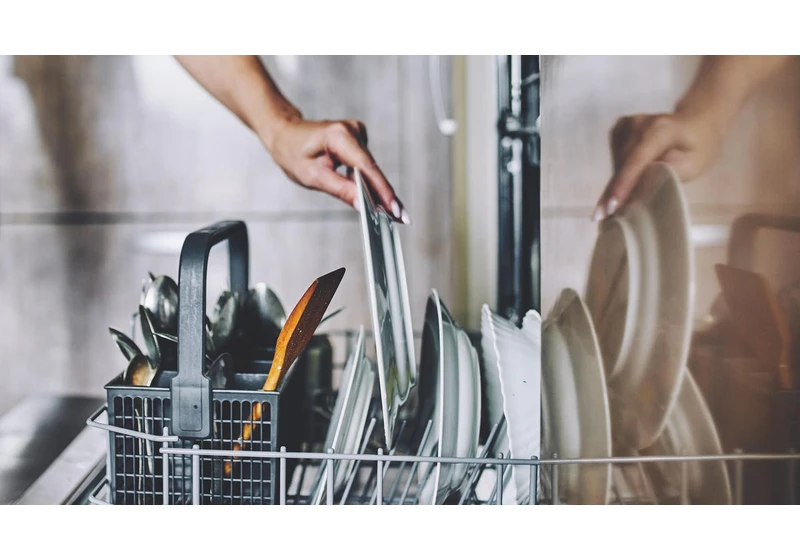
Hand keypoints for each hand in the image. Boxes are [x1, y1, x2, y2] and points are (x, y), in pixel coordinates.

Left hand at [266, 116, 410, 223]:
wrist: (285, 134)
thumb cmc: (293, 152)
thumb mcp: (312, 176)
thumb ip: (340, 189)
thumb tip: (363, 204)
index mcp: (339, 136)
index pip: (367, 167)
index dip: (383, 191)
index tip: (395, 210)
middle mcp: (352, 130)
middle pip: (372, 169)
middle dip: (385, 195)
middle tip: (402, 218)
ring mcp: (357, 133)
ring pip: (371, 169)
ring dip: (377, 190)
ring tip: (390, 213)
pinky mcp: (358, 139)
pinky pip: (367, 165)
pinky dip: (369, 181)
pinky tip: (374, 197)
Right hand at [592, 109, 725, 220]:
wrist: (697, 121)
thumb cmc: (700, 146)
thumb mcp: (694, 165)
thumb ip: (669, 173)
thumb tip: (641, 185)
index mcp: (662, 129)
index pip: (637, 159)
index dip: (623, 183)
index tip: (611, 206)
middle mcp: (640, 123)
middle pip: (623, 163)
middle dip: (614, 190)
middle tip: (604, 216)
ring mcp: (628, 123)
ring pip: (617, 161)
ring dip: (614, 184)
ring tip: (608, 206)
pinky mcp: (620, 127)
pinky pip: (615, 156)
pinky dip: (618, 173)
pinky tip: (622, 183)